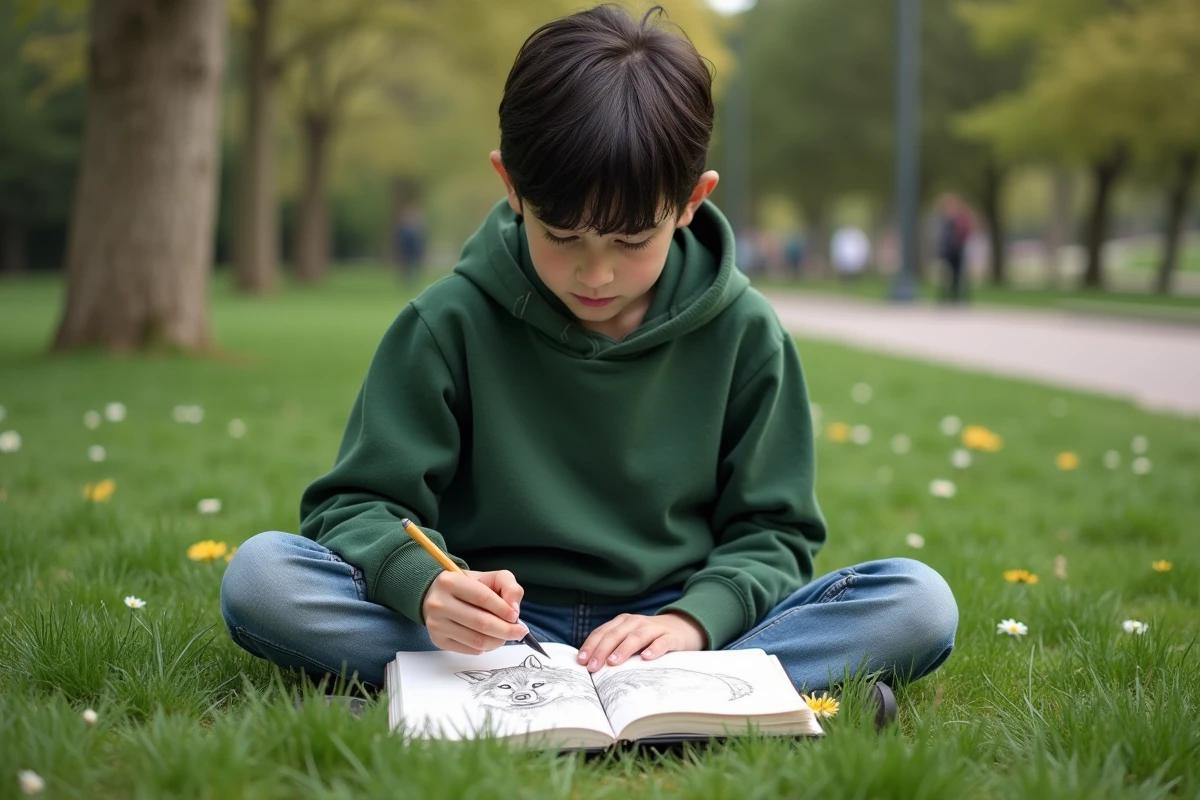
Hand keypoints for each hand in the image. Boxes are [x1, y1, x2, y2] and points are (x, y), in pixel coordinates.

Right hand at [421, 570, 527, 654]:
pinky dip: (485, 647)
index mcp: (450, 581)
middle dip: (506, 630)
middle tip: (520, 631)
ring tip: (506, 635)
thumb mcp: (490, 577)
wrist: (437, 595)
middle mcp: (439, 604)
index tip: (516, 616)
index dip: (503, 609)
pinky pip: (469, 649)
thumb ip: (508, 585)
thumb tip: (514, 609)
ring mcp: (436, 624)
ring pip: (476, 640)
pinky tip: (490, 638)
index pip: (483, 598)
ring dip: (498, 641)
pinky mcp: (438, 640)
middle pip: (481, 623)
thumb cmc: (468, 586)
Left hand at [577, 611, 705, 672]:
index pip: (603, 632)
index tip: (582, 661)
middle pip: (616, 634)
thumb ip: (614, 647)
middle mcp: (636, 622)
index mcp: (623, 622)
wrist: (683, 627)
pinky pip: (662, 642)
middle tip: (593, 667)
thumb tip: (591, 667)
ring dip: (623, 649)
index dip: (591, 645)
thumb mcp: (630, 638)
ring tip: (613, 662)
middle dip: (602, 650)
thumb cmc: (650, 638)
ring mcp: (655, 628)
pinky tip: (647, 658)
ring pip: (636, 636)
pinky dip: (654, 649)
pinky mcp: (672, 637)